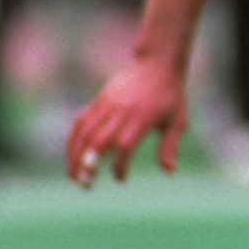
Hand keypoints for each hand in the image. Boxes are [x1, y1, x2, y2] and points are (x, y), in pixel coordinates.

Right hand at [65, 58, 189, 187]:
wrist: (157, 64)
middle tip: (86, 185)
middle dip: (89, 164)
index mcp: (142, 117)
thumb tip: (169, 171)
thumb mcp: (177, 120)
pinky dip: (73, 138)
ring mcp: (107, 104)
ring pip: (84, 132)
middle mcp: (122, 111)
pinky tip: (71, 155)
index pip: (124, 145)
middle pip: (98, 140)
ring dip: (75, 155)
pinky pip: (81, 120)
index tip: (120, 178)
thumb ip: (169, 145)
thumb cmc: (171, 95)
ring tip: (73, 176)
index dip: (119, 164)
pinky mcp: (99, 100)